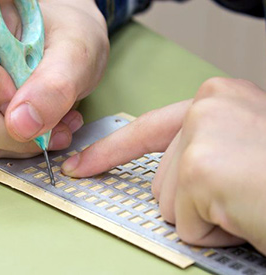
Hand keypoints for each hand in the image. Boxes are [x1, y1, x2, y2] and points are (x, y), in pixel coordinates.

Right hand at [0, 0, 108, 157]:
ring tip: (59, 126)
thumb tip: (20, 127)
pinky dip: (20, 142)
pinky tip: (47, 128)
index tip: (32, 98)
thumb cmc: (73, 36)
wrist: (76, 44)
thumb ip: (53, 87)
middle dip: (14, 133)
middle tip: (58, 130)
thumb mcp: (76, 54)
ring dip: (21, 141)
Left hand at [61, 77, 265, 254]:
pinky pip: (188, 225)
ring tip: (249, 201)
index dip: (110, 151)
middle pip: (160, 178)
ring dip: (209, 216)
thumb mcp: (242, 145)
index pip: (146, 130)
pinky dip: (217, 232)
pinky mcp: (202, 170)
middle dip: (196, 200)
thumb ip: (202, 145)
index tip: (82, 164)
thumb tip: (168, 171)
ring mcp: (202, 135)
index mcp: (217, 100)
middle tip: (243, 191)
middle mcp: (207, 107)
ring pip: (170, 204)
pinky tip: (249, 213)